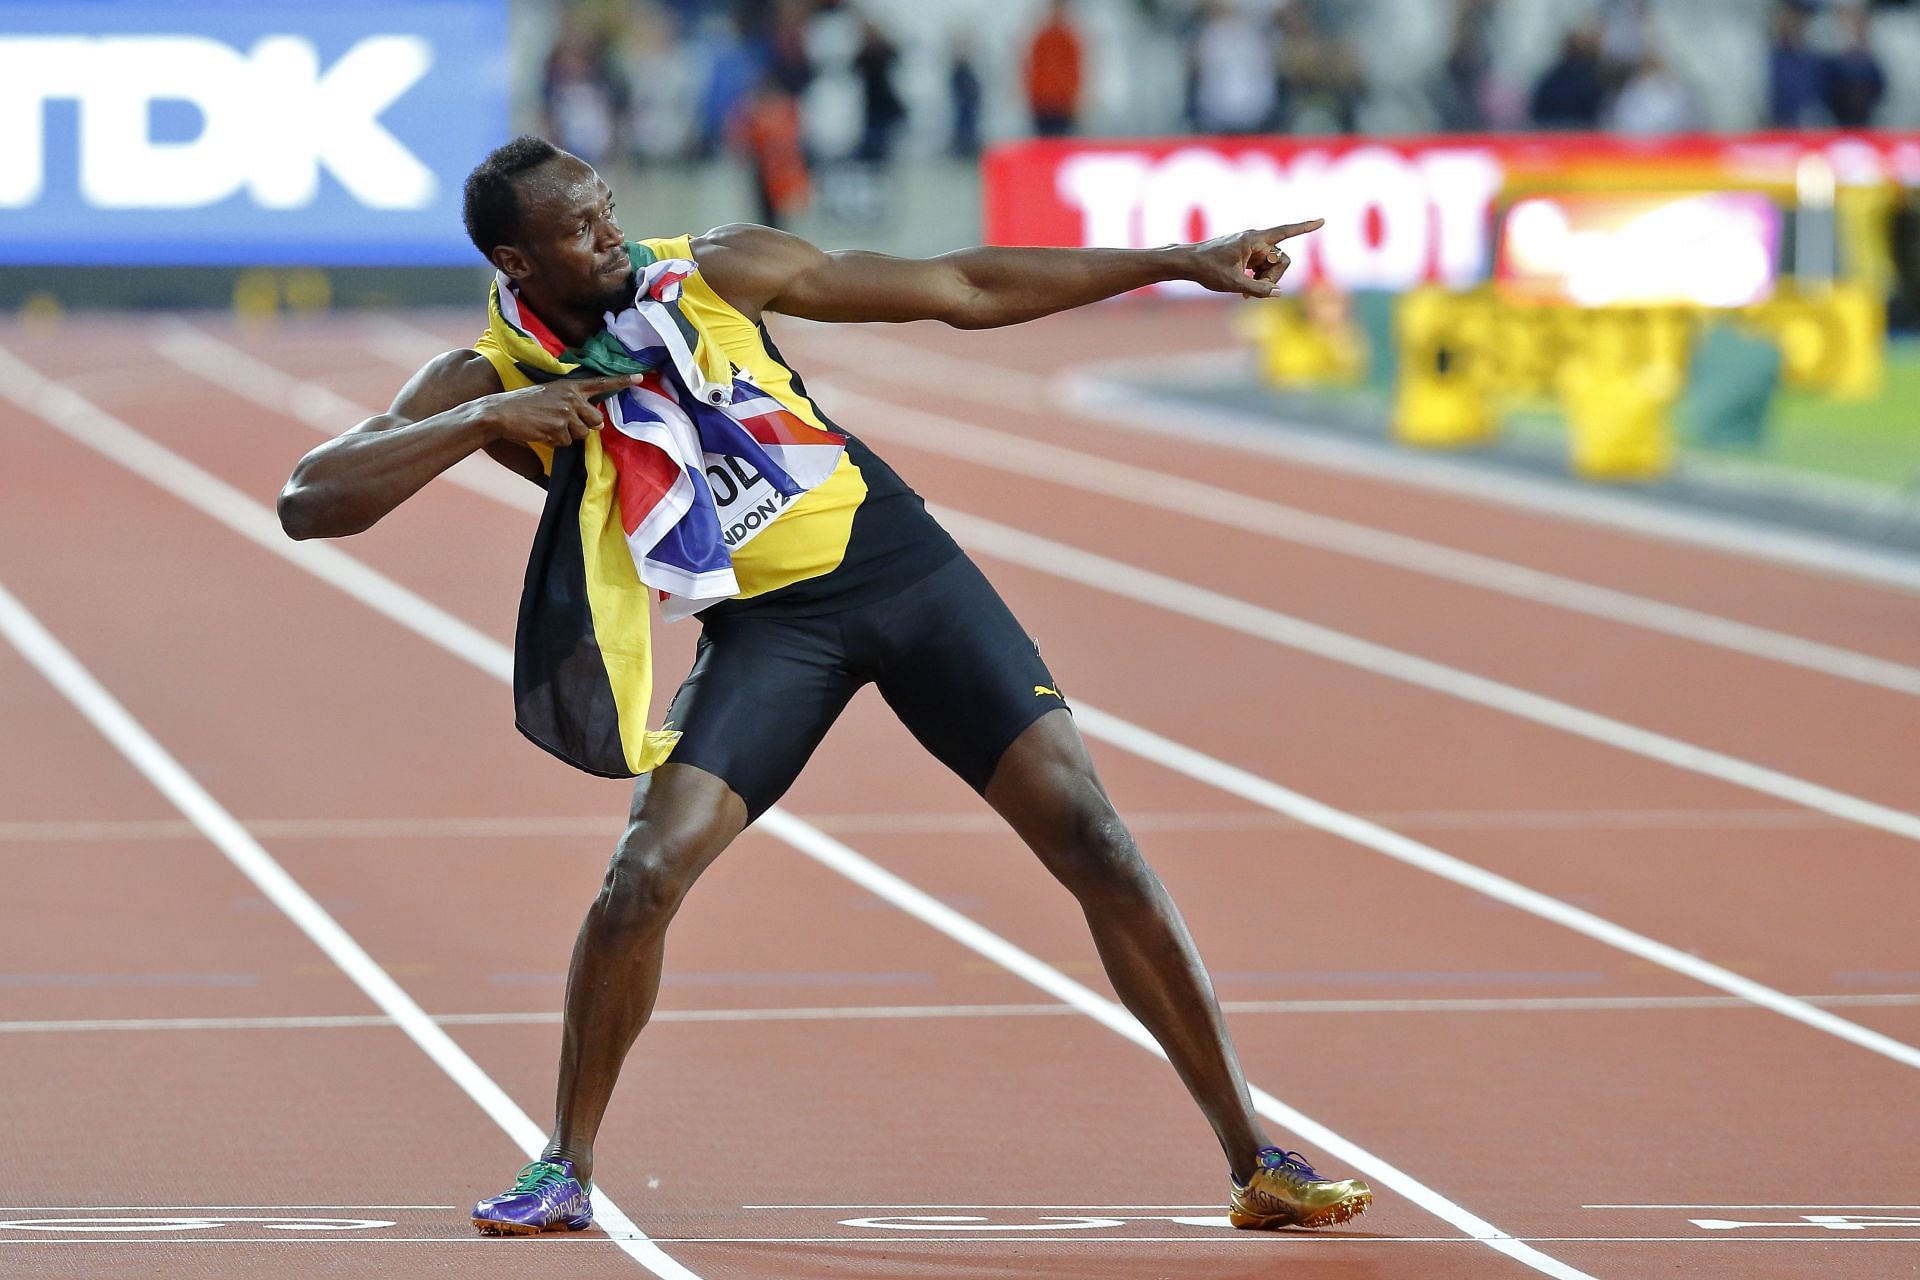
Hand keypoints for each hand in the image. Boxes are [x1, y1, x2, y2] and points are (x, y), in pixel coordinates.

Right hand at [479, 374, 641, 446]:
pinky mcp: (558, 426)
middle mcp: (572, 397)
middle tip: (564, 423)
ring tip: (548, 426)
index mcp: (570, 386)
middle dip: (585, 426)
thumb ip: (574, 405)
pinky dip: (556, 442)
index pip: (601, 383)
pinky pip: (567, 442)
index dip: (622, 381)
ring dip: (568, 435)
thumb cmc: (525, 405)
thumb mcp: (551, 396)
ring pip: (582, 434)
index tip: (641, 377)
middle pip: (597, 420)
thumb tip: (598, 425)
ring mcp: (566, 411)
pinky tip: (542, 432)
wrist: (501, 412)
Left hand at [1186, 220, 1324, 297]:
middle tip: (1256, 290)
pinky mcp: (1246, 255)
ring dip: (1264, 281)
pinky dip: (1257, 280)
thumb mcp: (1234, 283)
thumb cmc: (1208, 269)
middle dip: (1273, 277)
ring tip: (1245, 292)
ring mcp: (1251, 248)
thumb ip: (1258, 290)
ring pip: (1271, 266)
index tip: (1322, 221)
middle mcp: (1255, 240)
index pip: (1286, 231)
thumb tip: (1278, 293)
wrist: (1187, 263)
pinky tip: (1245, 292)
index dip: (1305, 228)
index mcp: (1254, 239)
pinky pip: (1262, 268)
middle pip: (1281, 259)